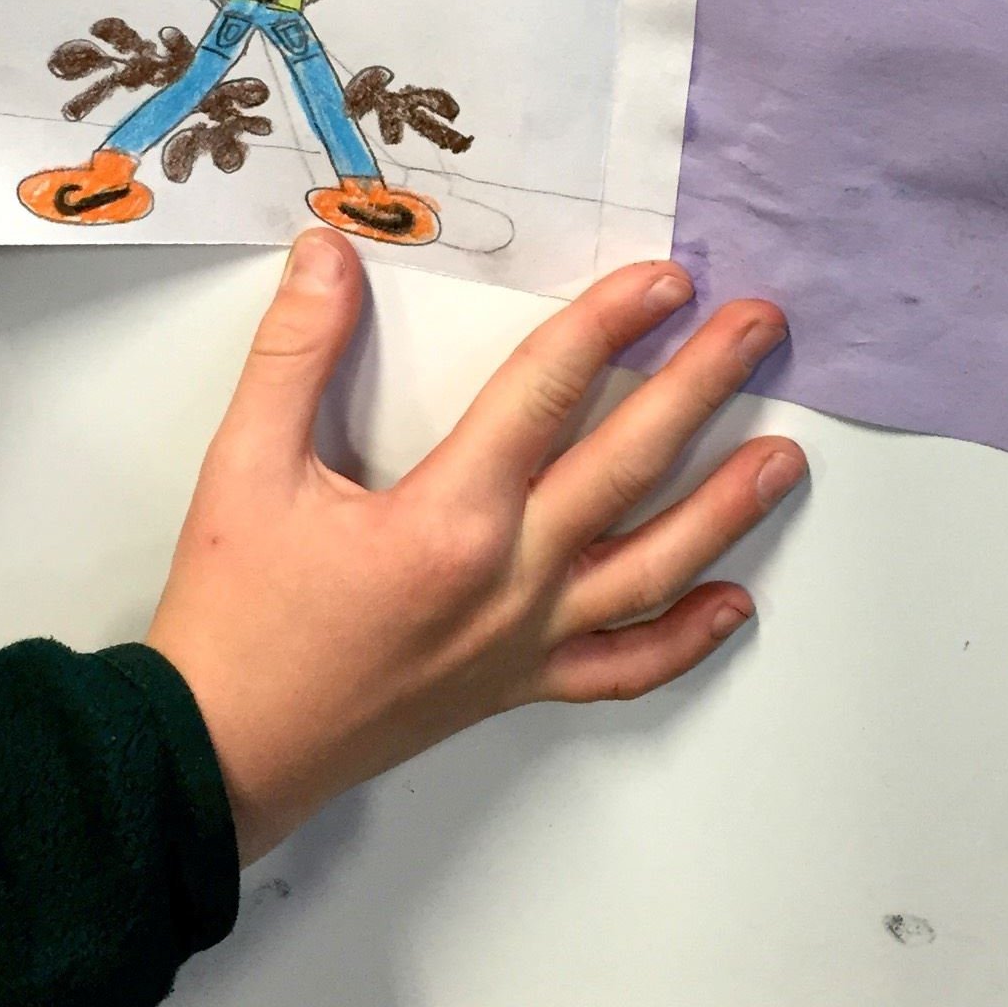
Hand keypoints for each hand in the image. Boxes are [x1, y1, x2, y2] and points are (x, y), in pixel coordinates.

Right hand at [149, 231, 803, 865]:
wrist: (220, 753)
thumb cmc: (235, 616)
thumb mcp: (246, 466)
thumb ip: (294, 353)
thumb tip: (327, 253)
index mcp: (448, 520)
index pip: (549, 393)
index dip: (610, 324)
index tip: (665, 280)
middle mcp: (508, 581)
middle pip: (628, 466)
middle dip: (703, 388)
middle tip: (760, 329)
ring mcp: (522, 643)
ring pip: (651, 568)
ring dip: (725, 508)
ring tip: (787, 458)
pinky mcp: (513, 688)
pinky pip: (620, 668)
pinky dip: (684, 639)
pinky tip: (733, 606)